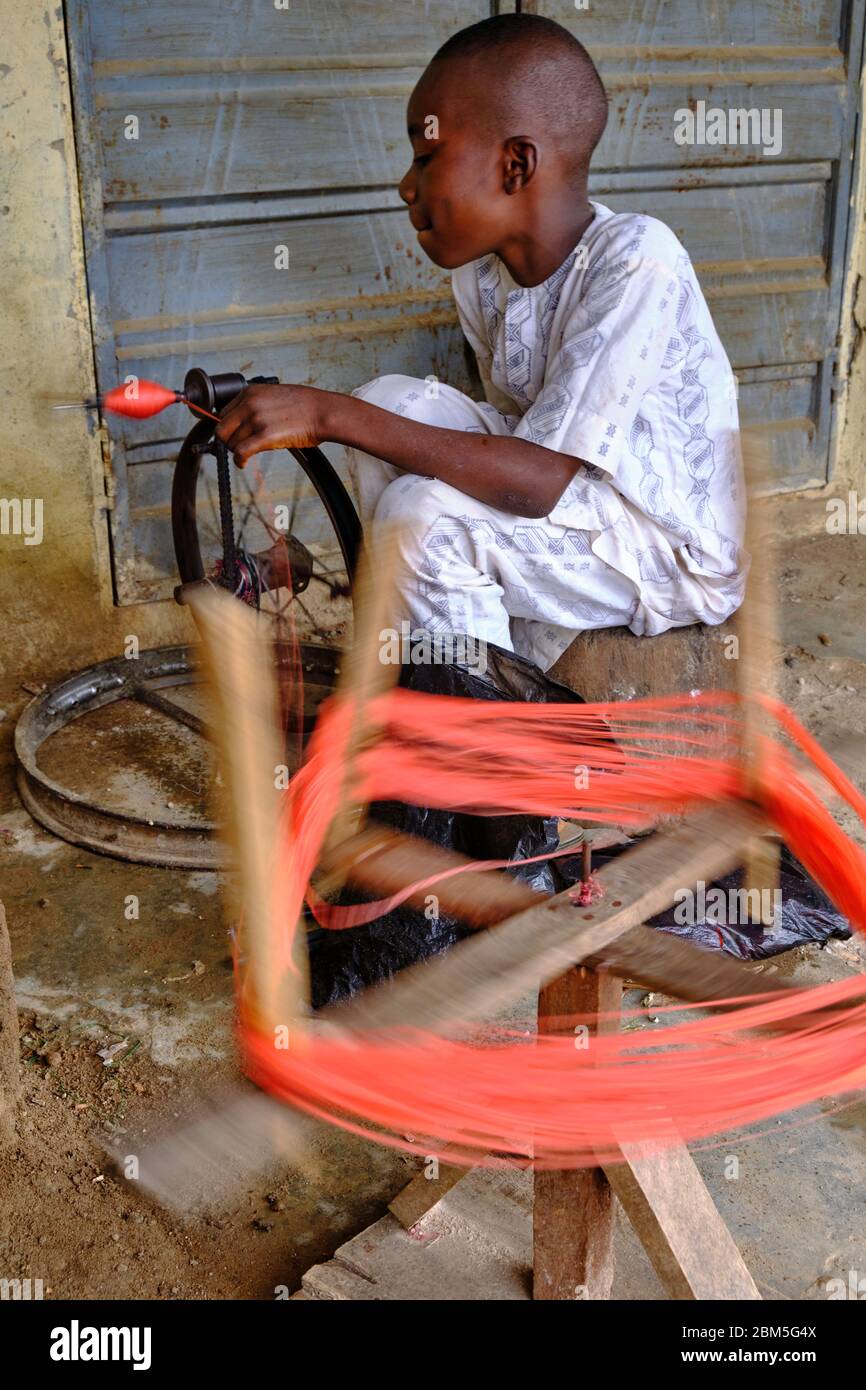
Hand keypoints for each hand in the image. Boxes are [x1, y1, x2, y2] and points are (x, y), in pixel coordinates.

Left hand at [215, 383, 332, 466]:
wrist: (322, 411)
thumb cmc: (304, 406)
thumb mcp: (273, 395)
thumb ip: (256, 404)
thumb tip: (244, 420)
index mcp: (250, 392)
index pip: (223, 413)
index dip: (228, 428)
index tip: (232, 436)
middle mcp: (250, 404)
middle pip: (222, 429)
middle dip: (228, 441)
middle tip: (237, 447)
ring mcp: (257, 419)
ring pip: (230, 443)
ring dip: (236, 452)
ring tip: (246, 455)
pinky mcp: (265, 436)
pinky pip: (241, 452)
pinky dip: (239, 461)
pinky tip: (243, 463)